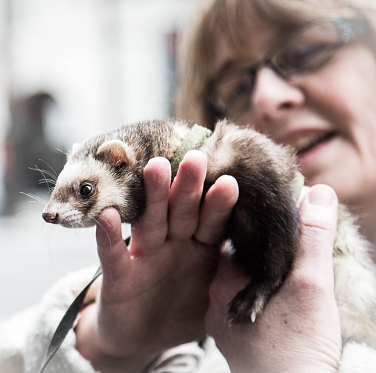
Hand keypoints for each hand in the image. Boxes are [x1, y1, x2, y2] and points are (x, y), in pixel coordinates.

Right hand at [75, 151, 237, 371]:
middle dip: (188, 186)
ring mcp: (144, 257)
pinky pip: (113, 255)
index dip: (219, 203)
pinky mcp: (117, 276)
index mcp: (199, 248)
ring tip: (156, 168)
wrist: (141, 339)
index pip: (211, 221)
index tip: (230, 181)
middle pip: (181, 212)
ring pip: (149, 222)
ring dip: (152, 197)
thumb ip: (237, 275)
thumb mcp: (214, 296)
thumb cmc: (182, 311)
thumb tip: (283, 258)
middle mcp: (172, 245)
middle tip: (196, 158)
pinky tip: (109, 216)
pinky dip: (108, 237)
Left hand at [206, 185, 342, 372]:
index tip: (271, 214)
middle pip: (234, 257)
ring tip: (281, 272)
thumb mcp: (312, 282)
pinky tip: (274, 300)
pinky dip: (254, 294)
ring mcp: (220, 318)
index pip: (233, 234)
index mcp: (226, 276)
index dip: (254, 222)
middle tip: (281, 244)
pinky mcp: (230, 338)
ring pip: (237, 281)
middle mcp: (214, 296)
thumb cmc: (299, 343)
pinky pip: (239, 302)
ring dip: (256, 273)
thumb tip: (320, 191)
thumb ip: (313, 235)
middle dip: (256, 248)